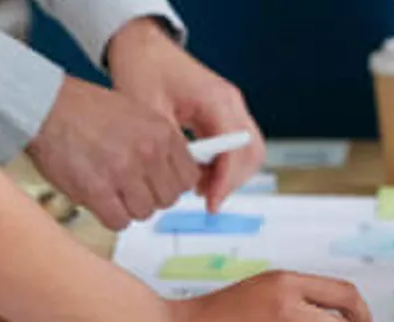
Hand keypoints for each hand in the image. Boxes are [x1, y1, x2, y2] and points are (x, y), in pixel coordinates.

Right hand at [26, 77, 200, 230]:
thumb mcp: (137, 114)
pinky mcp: (97, 191)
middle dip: (150, 197)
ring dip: (129, 208)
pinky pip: (118, 221)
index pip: (188, 178)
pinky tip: (99, 200)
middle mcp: (148, 153)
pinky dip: (110, 216)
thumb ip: (159, 143)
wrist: (46, 106)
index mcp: (162, 133)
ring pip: (144, 213)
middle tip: (131, 188)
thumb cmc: (86, 110)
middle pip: (168, 199)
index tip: (159, 183)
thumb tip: (174, 175)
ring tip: (112, 191)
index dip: (172, 184)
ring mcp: (123, 173)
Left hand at [107, 18, 264, 212]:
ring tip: (201, 189)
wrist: (142, 47)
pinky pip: (236, 146)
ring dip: (230, 175)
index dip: (226, 181)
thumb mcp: (149, 113)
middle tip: (208, 201)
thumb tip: (180, 180)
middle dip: (232, 182)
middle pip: (251, 154)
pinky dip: (224, 165)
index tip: (211, 203)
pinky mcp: (224, 113)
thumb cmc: (144, 69)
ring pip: (248, 152)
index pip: (236, 150)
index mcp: (217, 100)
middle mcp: (231, 103)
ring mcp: (231, 107)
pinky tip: (200, 175)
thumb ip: (169, 147)